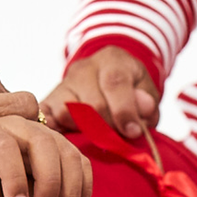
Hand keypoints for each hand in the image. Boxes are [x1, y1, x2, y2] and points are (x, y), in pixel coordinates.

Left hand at [0, 116, 91, 196]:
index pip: (6, 146)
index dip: (14, 178)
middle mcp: (19, 127)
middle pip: (45, 144)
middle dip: (50, 181)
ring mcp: (43, 135)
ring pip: (68, 153)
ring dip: (71, 188)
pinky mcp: (59, 148)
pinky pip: (81, 162)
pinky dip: (83, 187)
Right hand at [40, 46, 160, 139]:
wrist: (108, 79)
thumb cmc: (131, 91)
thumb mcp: (146, 93)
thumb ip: (148, 104)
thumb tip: (144, 109)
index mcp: (111, 59)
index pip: (114, 82)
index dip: (124, 110)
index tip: (133, 132)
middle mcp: (83, 68)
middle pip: (92, 103)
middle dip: (108, 126)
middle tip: (117, 137)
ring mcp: (63, 84)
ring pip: (67, 113)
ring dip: (84, 131)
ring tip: (97, 135)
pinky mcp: (48, 100)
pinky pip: (48, 119)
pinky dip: (59, 131)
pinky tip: (73, 136)